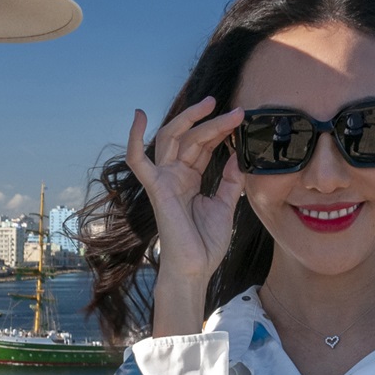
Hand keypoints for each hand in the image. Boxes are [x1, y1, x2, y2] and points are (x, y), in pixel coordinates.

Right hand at [124, 97, 243, 336]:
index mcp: (189, 179)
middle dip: (210, 121)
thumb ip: (230, 180)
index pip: (203, 146)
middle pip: (190, 137)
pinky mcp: (156, 188)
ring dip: (190, 119)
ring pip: (173, 139)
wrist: (195, 269)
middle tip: (233, 109)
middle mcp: (174, 175)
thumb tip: (237, 154)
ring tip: (211, 105)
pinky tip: (139, 114)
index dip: (220, 131)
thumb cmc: (205, 244)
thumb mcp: (226, 205)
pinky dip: (134, 137)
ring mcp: (164, 180)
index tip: (240, 120)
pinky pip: (138, 161)